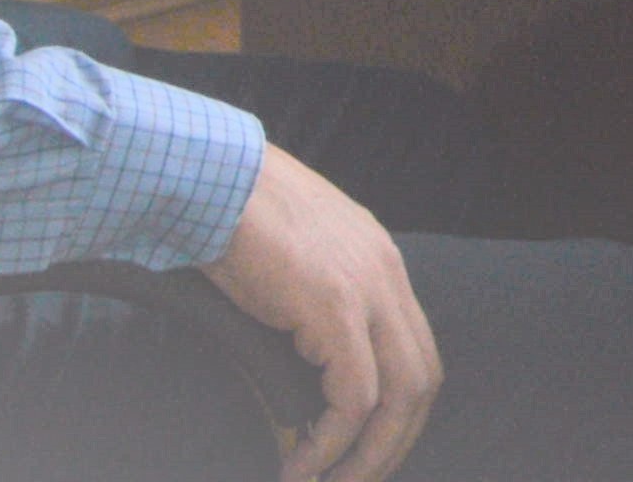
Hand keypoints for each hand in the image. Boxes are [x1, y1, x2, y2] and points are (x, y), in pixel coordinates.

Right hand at [212, 143, 442, 481]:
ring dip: (369, 453)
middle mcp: (387, 276)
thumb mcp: (293, 260)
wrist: (210, 180)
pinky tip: (301, 464)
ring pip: (399, 395)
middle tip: (354, 479)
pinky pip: (354, 396)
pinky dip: (332, 441)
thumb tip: (299, 367)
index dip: (399, 410)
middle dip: (393, 442)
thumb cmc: (232, 217)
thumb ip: (311, 307)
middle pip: (422, 379)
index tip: (366, 449)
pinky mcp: (335, 307)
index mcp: (379, 263)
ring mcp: (368, 289)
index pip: (416, 351)